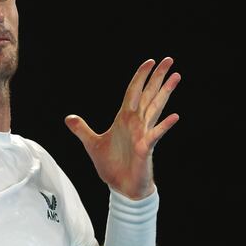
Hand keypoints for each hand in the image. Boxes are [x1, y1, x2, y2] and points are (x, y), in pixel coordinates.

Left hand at [64, 57, 180, 198]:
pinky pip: (155, 135)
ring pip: (155, 108)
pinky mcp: (146, 148)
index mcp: (124, 119)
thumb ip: (82, 129)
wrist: (121, 187)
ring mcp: (143, 134)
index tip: (150, 62)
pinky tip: (174, 116)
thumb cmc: (111, 165)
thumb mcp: (92, 144)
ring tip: (176, 76)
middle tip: (169, 59)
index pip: (133, 92)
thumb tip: (68, 118)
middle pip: (148, 95)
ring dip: (165, 93)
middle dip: (157, 77)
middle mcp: (136, 123)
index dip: (140, 77)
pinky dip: (163, 126)